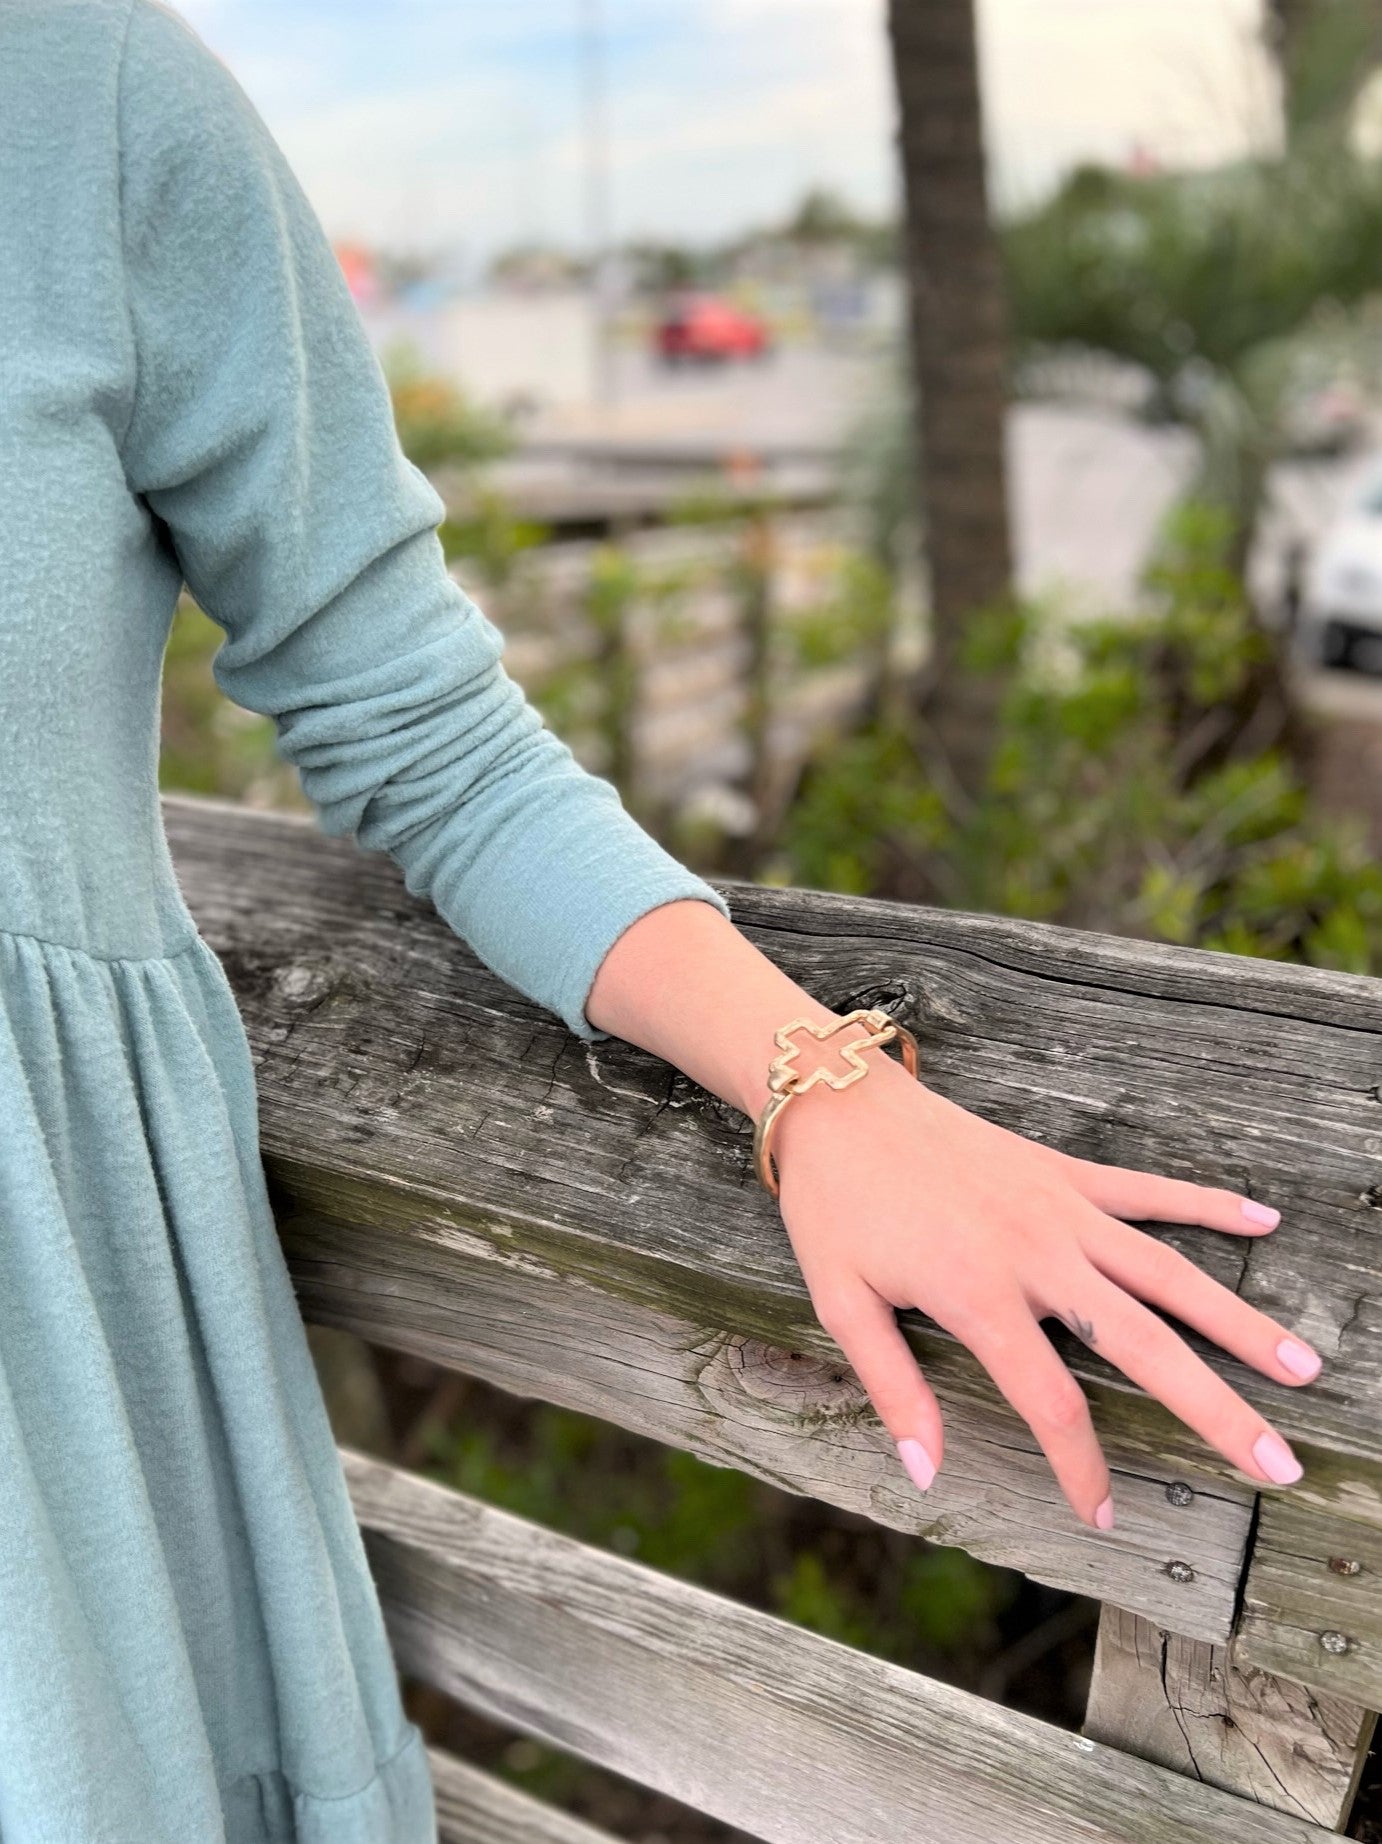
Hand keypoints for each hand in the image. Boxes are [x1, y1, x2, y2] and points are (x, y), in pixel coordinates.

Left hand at [769, 1044, 1321, 1529]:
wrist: (840, 1102)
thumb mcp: (841, 1301)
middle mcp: (1037, 1254)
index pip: (1054, 1402)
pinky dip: (1208, 1203)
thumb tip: (925, 1472)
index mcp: (980, 1295)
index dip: (1082, 1467)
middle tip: (1278, 1464)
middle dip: (1216, 1409)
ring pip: (1169, 1271)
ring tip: (1301, 1366)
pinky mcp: (1064, 1172)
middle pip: (1145, 1344)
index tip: (1106, 1516)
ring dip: (1238, 1319)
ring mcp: (1060, 1208)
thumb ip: (892, 1388)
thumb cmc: (837, 1207)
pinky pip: (1149, 1191)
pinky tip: (1266, 1219)